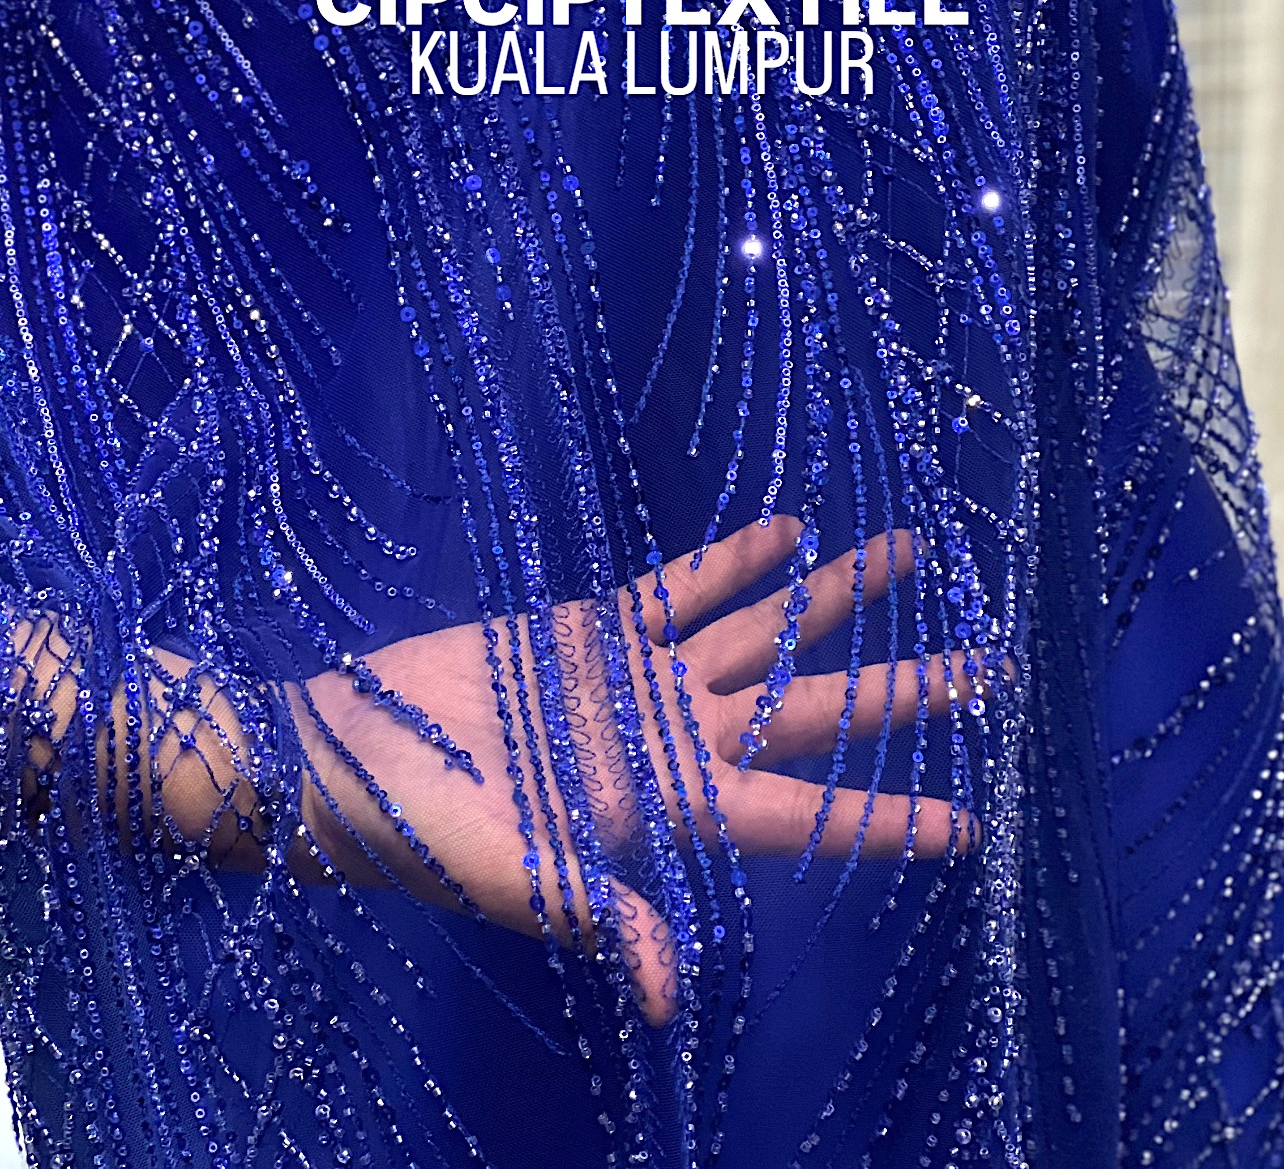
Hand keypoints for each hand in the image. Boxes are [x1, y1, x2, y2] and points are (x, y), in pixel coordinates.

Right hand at [291, 516, 989, 1025]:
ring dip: (833, 595)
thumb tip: (667, 989)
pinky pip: (683, 587)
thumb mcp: (515, 883)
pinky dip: (735, 559)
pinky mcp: (595, 627)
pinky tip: (789, 528)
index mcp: (671, 814)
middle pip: (811, 708)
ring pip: (763, 631)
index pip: (800, 814)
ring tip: (907, 551)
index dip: (880, 819)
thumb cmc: (427, 834)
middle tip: (984, 665)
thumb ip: (601, 913)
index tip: (967, 823)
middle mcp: (677, 741)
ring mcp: (642, 679)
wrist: (345, 754)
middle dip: (895, 689)